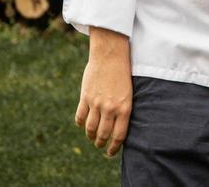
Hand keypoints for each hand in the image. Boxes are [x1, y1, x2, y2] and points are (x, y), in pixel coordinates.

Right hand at [75, 27, 131, 156]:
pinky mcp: (85, 97)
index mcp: (124, 108)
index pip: (118, 136)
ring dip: (90, 136)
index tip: (110, 153)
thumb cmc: (123, 72)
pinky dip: (80, 123)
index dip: (114, 148)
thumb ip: (122, 108)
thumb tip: (117, 124)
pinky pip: (80, 116)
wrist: (111, 54)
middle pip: (103, 134)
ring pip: (90, 128)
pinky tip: (82, 125)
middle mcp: (110, 108)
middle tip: (100, 145)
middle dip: (100, 143)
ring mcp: (96, 103)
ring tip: (92, 138)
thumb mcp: (128, 92)